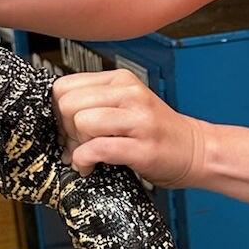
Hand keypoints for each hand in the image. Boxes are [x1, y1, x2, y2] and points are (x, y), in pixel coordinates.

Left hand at [52, 69, 204, 187]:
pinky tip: (90, 168)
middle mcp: (129, 93)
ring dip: (76, 146)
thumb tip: (53, 118)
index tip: (67, 130)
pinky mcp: (141, 147)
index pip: (64, 86)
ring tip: (87, 155)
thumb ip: (93, 104)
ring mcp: (137, 119)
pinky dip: (85, 162)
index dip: (57, 112)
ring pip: (81, 122)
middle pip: (67, 104)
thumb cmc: (154, 132)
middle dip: (65, 129)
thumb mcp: (124, 106)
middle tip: (77, 145)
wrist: (195, 151)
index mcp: (120, 80)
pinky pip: (96, 149)